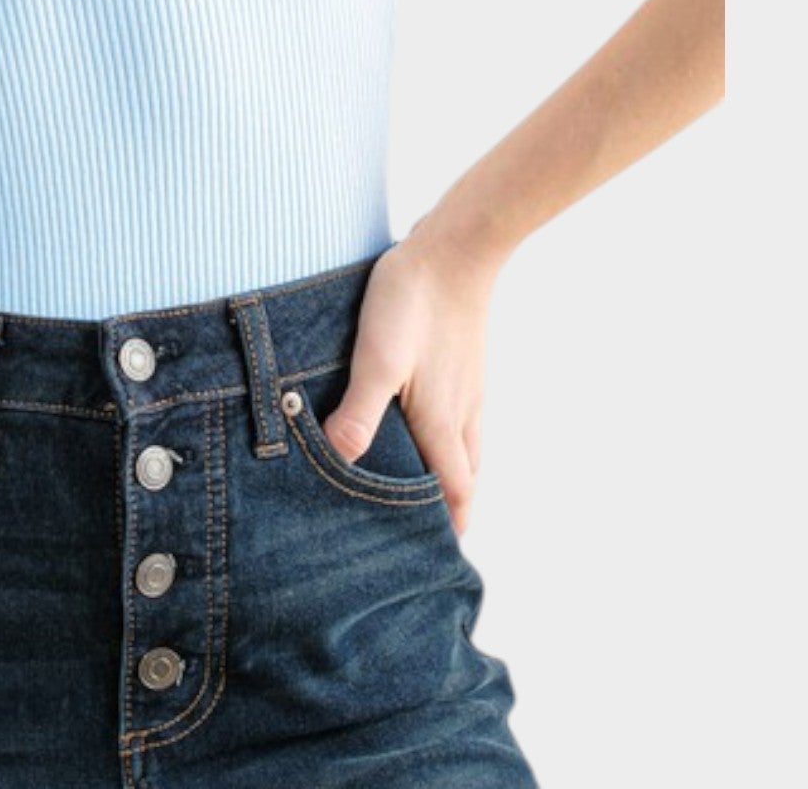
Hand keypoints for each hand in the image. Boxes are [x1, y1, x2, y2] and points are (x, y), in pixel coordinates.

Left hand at [320, 232, 502, 536]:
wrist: (454, 248)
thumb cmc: (412, 302)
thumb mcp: (377, 358)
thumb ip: (361, 412)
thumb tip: (341, 462)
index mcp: (441, 423)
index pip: (454, 493)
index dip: (447, 527)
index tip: (435, 558)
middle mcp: (461, 412)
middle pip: (462, 477)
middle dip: (447, 509)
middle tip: (421, 532)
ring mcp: (466, 387)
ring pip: (463, 447)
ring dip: (447, 474)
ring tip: (419, 487)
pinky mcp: (462, 363)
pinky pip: (460, 417)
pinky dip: (446, 437)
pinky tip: (421, 423)